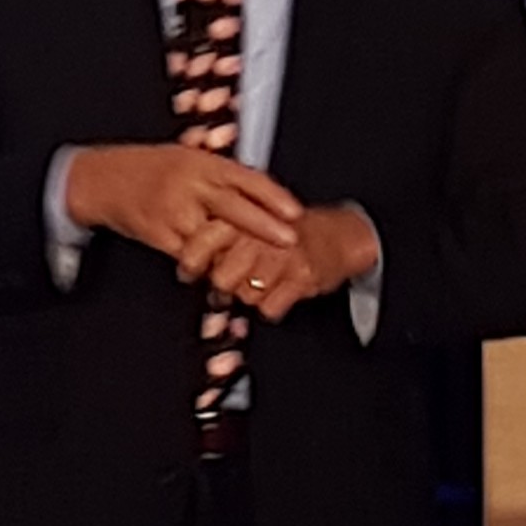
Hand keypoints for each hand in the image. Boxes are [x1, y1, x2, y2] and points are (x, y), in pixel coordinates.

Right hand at [67, 143, 301, 266]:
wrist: (100, 180)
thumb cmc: (146, 168)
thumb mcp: (186, 158)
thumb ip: (218, 175)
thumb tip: (257, 192)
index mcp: (200, 163)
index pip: (245, 178)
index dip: (274, 196)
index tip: (295, 211)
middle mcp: (188, 185)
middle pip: (235, 207)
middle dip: (265, 226)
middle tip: (290, 239)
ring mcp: (172, 210)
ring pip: (213, 237)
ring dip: (236, 253)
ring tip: (258, 264)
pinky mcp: (158, 233)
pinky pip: (189, 254)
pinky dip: (207, 264)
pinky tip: (221, 271)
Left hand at [193, 202, 381, 322]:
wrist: (338, 235)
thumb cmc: (286, 232)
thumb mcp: (249, 223)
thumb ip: (219, 240)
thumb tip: (186, 270)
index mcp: (242, 217)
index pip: (201, 244)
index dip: (191, 264)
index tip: (188, 273)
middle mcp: (260, 235)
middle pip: (221, 279)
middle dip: (226, 285)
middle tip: (238, 279)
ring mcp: (281, 256)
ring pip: (246, 296)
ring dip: (252, 295)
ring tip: (264, 280)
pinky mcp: (302, 276)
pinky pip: (270, 308)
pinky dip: (272, 305)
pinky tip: (280, 289)